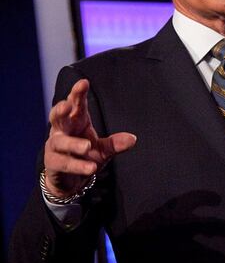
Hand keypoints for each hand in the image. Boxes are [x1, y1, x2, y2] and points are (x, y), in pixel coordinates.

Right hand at [43, 79, 136, 198]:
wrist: (71, 180)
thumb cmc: (86, 156)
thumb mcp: (104, 149)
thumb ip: (115, 143)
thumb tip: (133, 139)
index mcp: (76, 121)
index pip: (76, 104)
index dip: (78, 94)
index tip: (84, 82)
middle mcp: (62, 131)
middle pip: (57, 117)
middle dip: (61, 109)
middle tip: (67, 105)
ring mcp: (55, 147)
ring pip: (60, 142)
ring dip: (73, 143)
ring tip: (87, 146)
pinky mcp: (53, 163)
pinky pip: (64, 163)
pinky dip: (78, 165)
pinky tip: (91, 168)